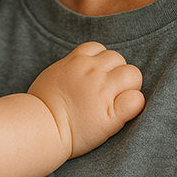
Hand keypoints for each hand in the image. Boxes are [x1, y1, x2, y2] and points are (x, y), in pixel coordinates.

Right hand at [27, 41, 144, 158]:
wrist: (40, 128)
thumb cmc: (41, 105)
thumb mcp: (53, 74)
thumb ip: (69, 67)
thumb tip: (78, 68)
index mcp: (77, 60)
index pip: (100, 48)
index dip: (101, 62)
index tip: (96, 76)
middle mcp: (92, 71)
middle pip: (118, 58)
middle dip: (116, 73)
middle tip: (107, 91)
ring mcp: (103, 91)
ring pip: (133, 74)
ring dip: (129, 86)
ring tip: (117, 100)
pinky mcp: (112, 114)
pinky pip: (136, 100)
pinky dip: (134, 105)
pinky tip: (124, 112)